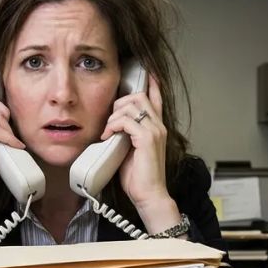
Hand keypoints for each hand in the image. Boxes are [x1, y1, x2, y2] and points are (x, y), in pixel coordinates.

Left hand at [101, 73, 170, 210]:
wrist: (149, 195)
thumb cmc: (139, 177)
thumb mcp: (130, 150)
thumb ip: (126, 134)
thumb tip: (112, 126)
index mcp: (157, 128)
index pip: (157, 98)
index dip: (152, 84)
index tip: (146, 72)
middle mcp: (159, 126)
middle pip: (139, 96)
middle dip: (119, 103)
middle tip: (110, 120)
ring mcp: (155, 131)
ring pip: (132, 104)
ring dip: (114, 115)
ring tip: (108, 131)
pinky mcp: (147, 139)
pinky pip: (126, 120)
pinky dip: (113, 125)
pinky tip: (108, 136)